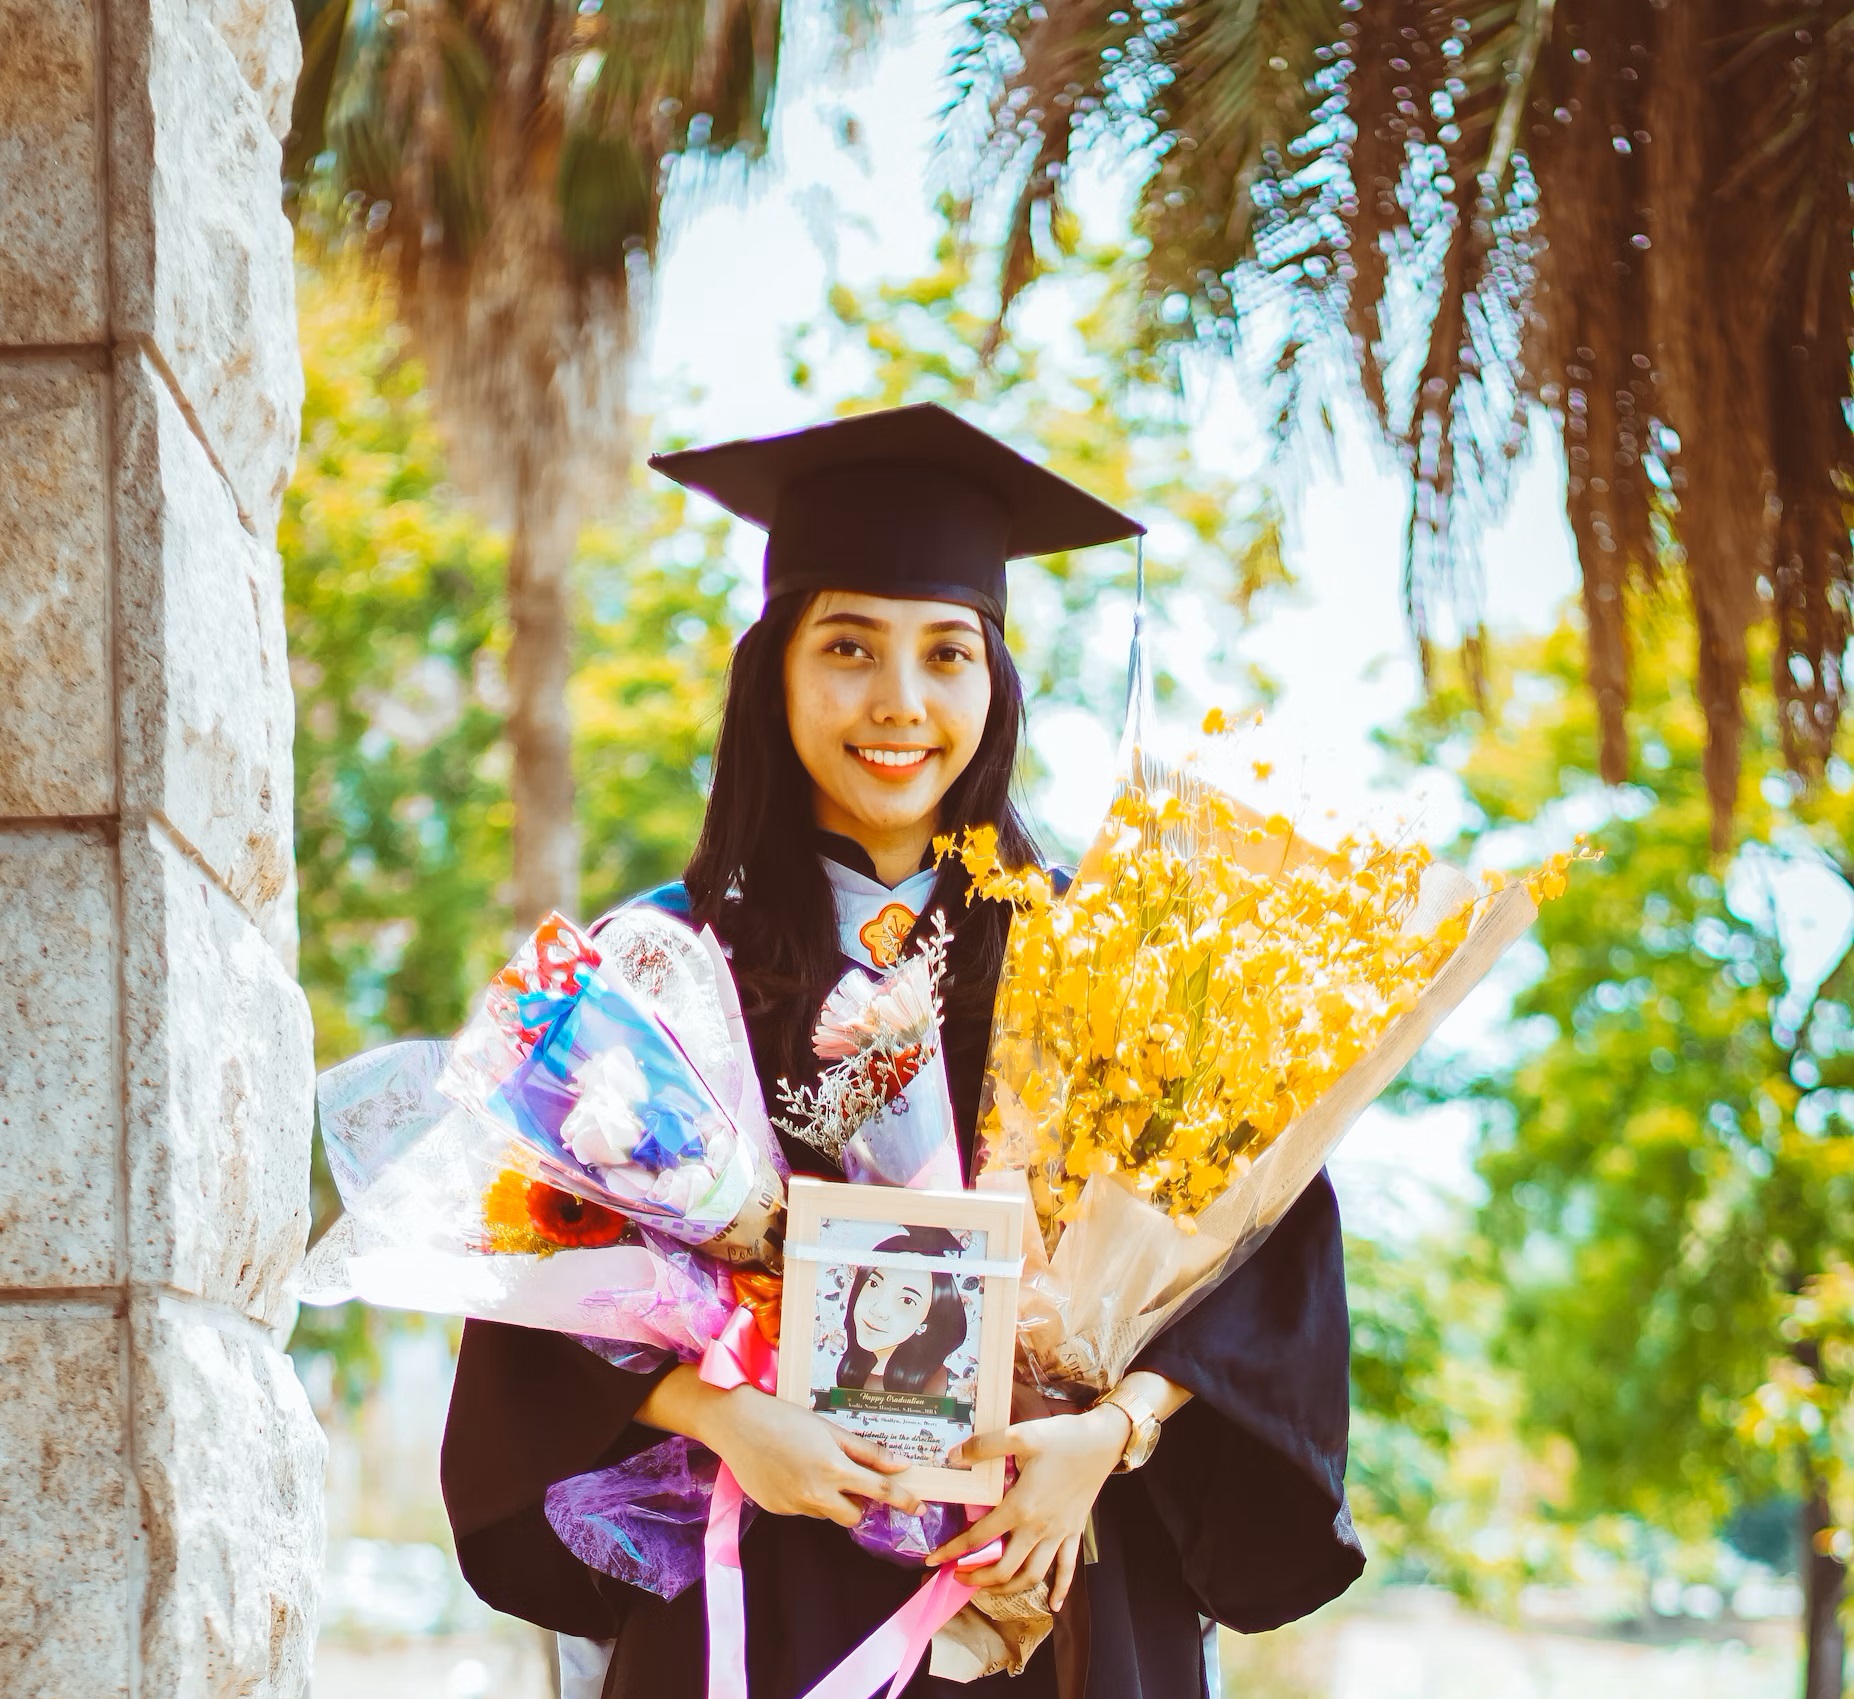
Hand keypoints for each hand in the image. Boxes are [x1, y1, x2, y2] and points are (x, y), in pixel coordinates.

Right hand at [701, 1385, 923, 1526]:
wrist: (737, 1423)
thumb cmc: (785, 1418)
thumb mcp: (830, 1429)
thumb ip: (867, 1451)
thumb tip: (899, 1465)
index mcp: (834, 1470)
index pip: (880, 1492)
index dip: (903, 1500)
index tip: (919, 1507)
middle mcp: (817, 1494)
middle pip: (853, 1515)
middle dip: (858, 1503)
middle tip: (849, 1480)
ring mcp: (795, 1505)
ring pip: (826, 1512)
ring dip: (828, 1497)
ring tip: (809, 1466)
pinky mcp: (777, 1509)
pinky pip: (802, 1509)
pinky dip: (804, 1495)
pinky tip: (790, 1471)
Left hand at [924, 1405, 1130, 1610]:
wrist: (1103, 1441)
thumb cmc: (1062, 1438)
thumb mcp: (1020, 1435)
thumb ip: (985, 1446)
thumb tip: (953, 1456)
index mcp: (1020, 1507)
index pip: (980, 1537)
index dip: (954, 1550)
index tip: (934, 1559)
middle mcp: (1038, 1528)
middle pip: (1005, 1569)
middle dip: (978, 1578)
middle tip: (958, 1577)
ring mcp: (1059, 1534)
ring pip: (1032, 1575)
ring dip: (1008, 1588)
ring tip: (989, 1588)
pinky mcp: (1075, 1532)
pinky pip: (1067, 1569)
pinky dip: (1060, 1589)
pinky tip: (1054, 1605)